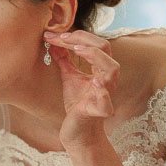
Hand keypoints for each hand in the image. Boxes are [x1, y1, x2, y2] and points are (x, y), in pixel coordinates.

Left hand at [43, 30, 119, 146]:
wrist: (78, 131)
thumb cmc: (77, 103)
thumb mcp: (69, 77)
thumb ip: (65, 59)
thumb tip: (54, 40)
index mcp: (100, 69)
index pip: (95, 43)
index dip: (76, 36)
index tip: (54, 34)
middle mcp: (106, 78)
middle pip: (105, 49)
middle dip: (84, 39)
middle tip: (63, 38)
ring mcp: (104, 94)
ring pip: (111, 69)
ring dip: (95, 56)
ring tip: (77, 50)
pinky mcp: (98, 112)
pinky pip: (106, 103)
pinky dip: (102, 93)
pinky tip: (94, 83)